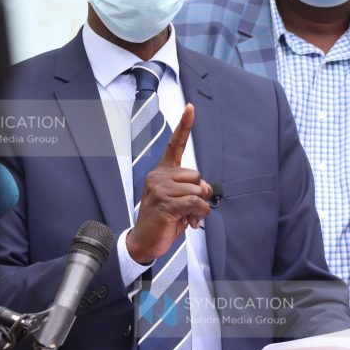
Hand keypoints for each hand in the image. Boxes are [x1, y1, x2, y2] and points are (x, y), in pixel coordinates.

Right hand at [126, 104, 211, 263]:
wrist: (144, 241)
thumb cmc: (163, 221)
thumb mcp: (179, 201)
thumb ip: (191, 190)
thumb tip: (205, 191)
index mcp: (162, 172)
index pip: (174, 144)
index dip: (184, 125)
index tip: (191, 107)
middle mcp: (158, 176)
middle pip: (196, 176)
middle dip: (199, 194)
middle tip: (189, 209)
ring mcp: (160, 189)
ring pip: (197, 191)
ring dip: (199, 208)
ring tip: (186, 217)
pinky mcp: (165, 203)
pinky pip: (196, 203)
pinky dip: (199, 214)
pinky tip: (189, 221)